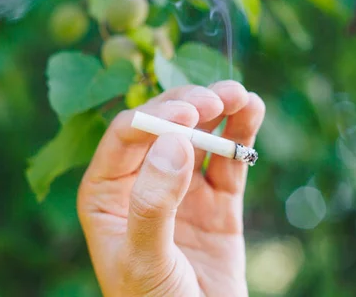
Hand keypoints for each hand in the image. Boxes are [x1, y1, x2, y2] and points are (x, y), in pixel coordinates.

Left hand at [77, 81, 265, 296]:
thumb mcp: (145, 259)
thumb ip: (153, 203)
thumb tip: (174, 142)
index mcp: (106, 192)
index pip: (125, 137)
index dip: (155, 117)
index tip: (188, 112)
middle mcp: (140, 182)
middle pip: (162, 127)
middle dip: (187, 106)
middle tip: (215, 98)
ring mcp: (180, 188)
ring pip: (196, 137)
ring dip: (216, 111)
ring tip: (237, 95)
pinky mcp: (215, 201)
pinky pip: (227, 161)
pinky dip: (239, 135)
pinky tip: (250, 110)